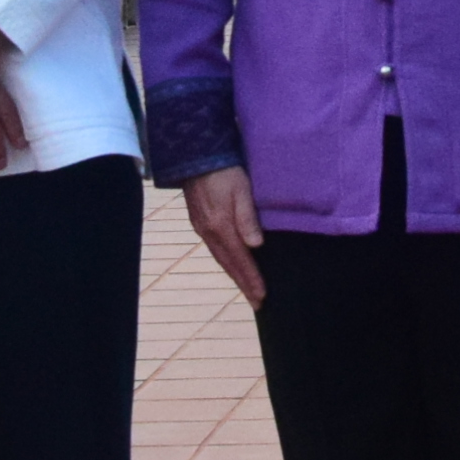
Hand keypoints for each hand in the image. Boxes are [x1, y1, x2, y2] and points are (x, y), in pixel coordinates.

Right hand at [185, 165, 268, 304]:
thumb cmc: (225, 170)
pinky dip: (225, 262)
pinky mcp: (199, 223)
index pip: (241, 259)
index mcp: (221, 226)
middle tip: (257, 303)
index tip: (262, 295)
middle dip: (243, 284)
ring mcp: (201, 228)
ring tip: (247, 290)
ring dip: (234, 276)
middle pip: (229, 265)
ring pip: (220, 259)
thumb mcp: (242, 190)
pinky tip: (231, 266)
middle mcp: (209, 232)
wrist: (196, 156)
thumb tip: (256, 246)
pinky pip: (214, 250)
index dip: (252, 278)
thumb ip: (248, 218)